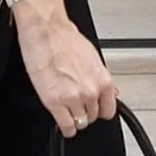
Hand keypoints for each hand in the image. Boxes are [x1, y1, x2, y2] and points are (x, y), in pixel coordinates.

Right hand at [13, 0, 117, 137]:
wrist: (45, 28)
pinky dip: (65, 127)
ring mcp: (73, 98)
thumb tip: (110, 92)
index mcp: (102, 78)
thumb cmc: (64, 36)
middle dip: (84, 110)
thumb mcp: (92, 55)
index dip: (99, 109)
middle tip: (75, 100)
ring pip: (80, 123)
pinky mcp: (54, 102)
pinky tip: (61, 118)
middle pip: (92, 116)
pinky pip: (66, 127)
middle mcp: (90, 90)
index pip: (109, 110)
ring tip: (66, 106)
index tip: (93, 108)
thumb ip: (100, 77)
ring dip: (73, 116)